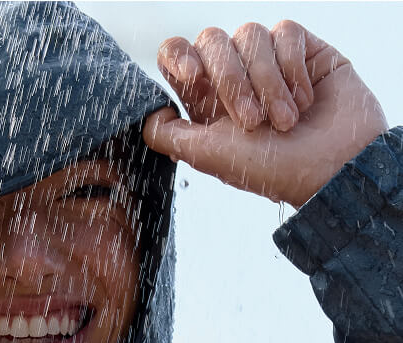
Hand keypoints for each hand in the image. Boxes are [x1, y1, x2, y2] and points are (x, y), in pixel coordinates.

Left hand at [143, 21, 388, 207]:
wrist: (332, 170)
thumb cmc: (271, 171)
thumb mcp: (209, 157)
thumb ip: (170, 136)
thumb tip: (149, 115)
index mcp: (206, 100)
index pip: (177, 55)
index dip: (178, 56)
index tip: (191, 76)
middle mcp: (234, 76)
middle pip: (211, 39)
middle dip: (231, 80)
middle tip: (252, 123)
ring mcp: (268, 61)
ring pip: (249, 34)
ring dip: (267, 83)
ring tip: (286, 122)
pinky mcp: (303, 49)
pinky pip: (285, 33)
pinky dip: (292, 70)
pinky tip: (305, 100)